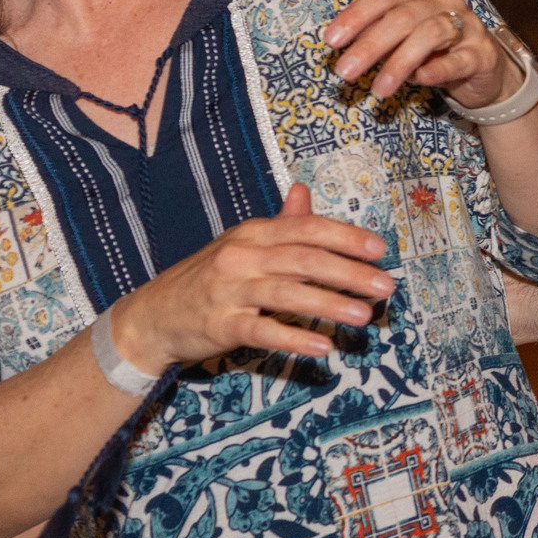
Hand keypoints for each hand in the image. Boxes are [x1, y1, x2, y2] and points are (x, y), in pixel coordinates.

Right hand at [114, 183, 392, 368]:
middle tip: (385, 286)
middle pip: (303, 260)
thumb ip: (280, 224)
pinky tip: (322, 346)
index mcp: (252, 234)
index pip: (305, 228)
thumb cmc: (208, 278)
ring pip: (287, 295)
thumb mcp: (242, 245)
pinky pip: (262, 332)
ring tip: (364, 316)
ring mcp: (229, 291)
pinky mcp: (220, 326)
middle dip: (349, 272)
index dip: (345, 237)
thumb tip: (304, 191)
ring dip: (330, 305)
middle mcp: (241, 257)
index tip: (380, 249)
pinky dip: (294, 339)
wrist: (152, 315)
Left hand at [324, 0, 514, 105]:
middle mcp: (444, 0)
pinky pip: (459, 59)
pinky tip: (422, 79)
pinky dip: (439, 69)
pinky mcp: (482, 53)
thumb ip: (377, 36)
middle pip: (402, 16)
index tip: (331, 40)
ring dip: (399, 62)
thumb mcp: (402, 39)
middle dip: (370, 44)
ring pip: (429, 34)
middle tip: (345, 71)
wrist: (484, 70)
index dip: (356, 15)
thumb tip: (340, 46)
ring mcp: (467, 25)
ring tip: (379, 89)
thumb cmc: (435, 50)